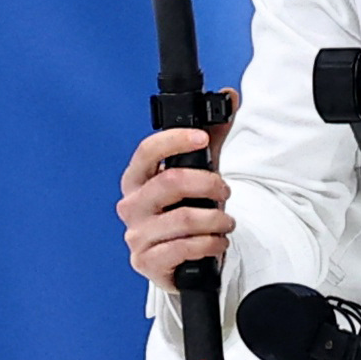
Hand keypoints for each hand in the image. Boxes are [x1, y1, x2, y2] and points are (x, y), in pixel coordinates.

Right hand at [119, 121, 233, 285]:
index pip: (146, 152)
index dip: (174, 141)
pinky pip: (185, 248)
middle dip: (209, 184)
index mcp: (137, 180)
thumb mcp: (199, 173)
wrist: (183, 261)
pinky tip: (217, 241)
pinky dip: (210, 243)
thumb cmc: (186, 212)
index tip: (201, 138)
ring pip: (184, 219)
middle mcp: (131, 206)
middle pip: (170, 183)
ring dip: (216, 219)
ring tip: (226, 222)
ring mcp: (136, 236)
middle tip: (225, 190)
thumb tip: (229, 96)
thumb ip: (212, 136)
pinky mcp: (147, 263)